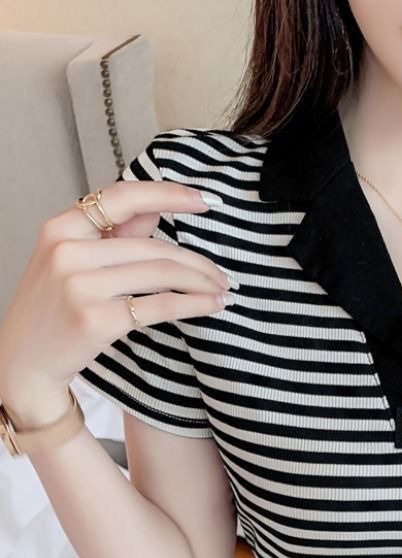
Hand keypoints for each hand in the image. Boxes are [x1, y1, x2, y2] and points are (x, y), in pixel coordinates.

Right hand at [0, 180, 230, 419]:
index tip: (204, 200)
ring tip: (222, 290)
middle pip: (154, 247)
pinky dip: (195, 304)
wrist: (23, 361)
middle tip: (222, 274)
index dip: (169, 195)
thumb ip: (113, 234)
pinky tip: (211, 305)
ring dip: (202, 283)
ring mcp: (82, 286)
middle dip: (198, 262)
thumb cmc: (52, 309)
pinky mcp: (98, 320)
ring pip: (163, 274)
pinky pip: (161, 305)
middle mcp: (69, 252)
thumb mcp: (71, 261)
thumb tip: (156, 210)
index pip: (123, 198)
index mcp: (62, 229)